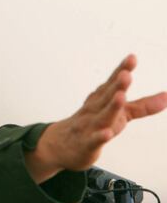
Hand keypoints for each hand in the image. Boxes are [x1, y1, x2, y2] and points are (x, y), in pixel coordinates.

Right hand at [26, 54, 166, 182]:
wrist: (60, 145)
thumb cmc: (91, 125)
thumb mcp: (119, 114)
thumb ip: (142, 106)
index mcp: (101, 100)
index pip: (112, 84)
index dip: (122, 71)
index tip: (132, 58)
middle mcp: (94, 110)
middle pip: (107, 96)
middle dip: (117, 85)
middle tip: (126, 74)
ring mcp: (89, 126)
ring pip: (102, 116)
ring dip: (111, 106)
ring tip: (120, 96)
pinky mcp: (86, 144)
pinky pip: (93, 140)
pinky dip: (100, 136)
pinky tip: (107, 133)